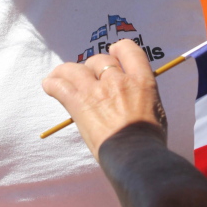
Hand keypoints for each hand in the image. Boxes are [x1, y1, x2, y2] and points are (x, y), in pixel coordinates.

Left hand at [43, 40, 166, 159]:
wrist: (135, 157)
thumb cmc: (149, 140)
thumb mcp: (155, 110)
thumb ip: (142, 95)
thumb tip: (133, 94)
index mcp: (141, 80)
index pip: (128, 49)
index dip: (118, 49)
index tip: (113, 54)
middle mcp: (118, 80)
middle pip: (99, 60)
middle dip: (93, 67)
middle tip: (90, 79)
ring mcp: (97, 90)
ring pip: (74, 68)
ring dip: (67, 71)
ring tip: (61, 76)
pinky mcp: (79, 104)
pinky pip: (59, 85)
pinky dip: (52, 84)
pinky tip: (50, 86)